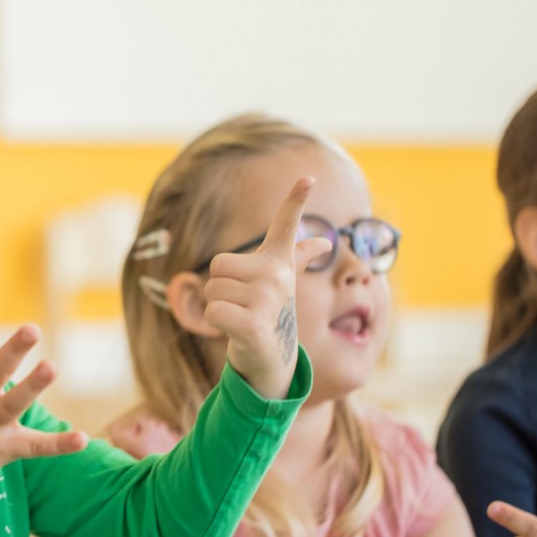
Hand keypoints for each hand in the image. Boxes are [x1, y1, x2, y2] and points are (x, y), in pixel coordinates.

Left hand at [204, 177, 332, 398]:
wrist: (270, 359)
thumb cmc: (268, 313)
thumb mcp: (281, 281)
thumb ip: (297, 257)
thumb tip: (324, 241)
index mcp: (279, 263)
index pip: (287, 225)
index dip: (296, 200)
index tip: (308, 178)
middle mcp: (277, 277)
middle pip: (218, 266)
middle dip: (220, 287)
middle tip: (241, 304)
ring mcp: (267, 301)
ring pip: (212, 289)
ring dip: (218, 307)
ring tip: (241, 318)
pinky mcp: (253, 325)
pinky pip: (212, 311)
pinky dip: (216, 324)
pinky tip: (236, 332)